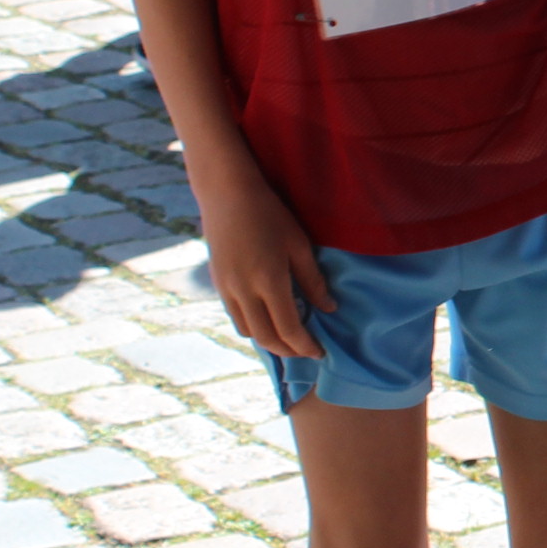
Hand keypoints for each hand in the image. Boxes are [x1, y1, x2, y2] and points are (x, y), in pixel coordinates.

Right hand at [201, 168, 332, 359]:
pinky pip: (236, 317)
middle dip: (289, 351)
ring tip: (290, 337)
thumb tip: (328, 308)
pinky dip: (254, 327)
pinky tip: (268, 319)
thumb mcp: (298, 244)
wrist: (227, 195)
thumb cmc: (270, 214)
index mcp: (269, 281)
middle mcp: (244, 291)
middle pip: (266, 338)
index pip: (288, 328)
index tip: (321, 351)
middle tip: (307, 351)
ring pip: (248, 331)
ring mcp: (226, 290)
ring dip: (270, 341)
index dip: (305, 345)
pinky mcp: (218, 284)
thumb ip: (312, 280)